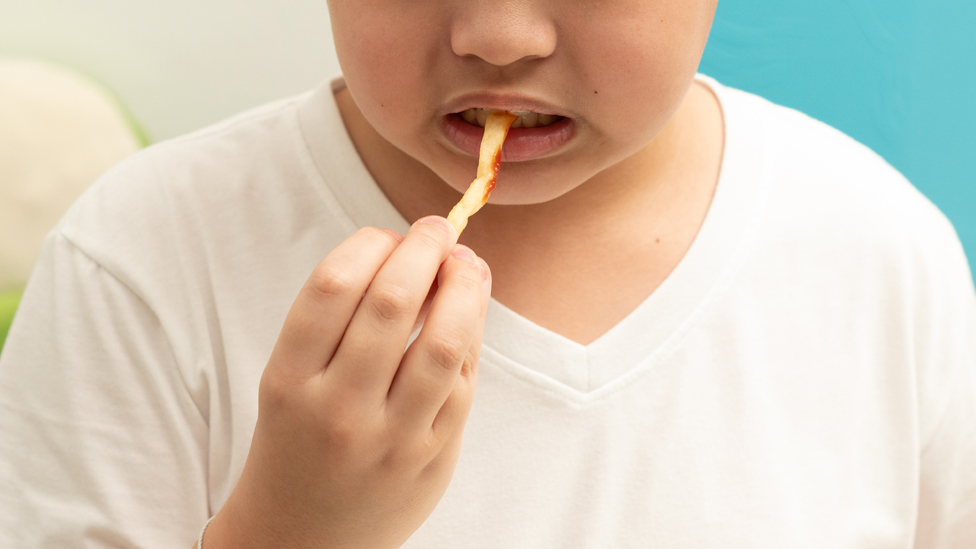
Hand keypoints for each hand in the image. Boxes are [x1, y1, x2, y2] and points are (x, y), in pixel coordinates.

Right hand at [203, 216, 490, 548]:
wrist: (301, 538)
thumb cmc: (298, 442)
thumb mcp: (291, 380)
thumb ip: (341, 320)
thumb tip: (417, 254)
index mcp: (289, 380)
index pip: (333, 284)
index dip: (371, 242)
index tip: (389, 234)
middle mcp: (337, 408)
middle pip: (393, 301)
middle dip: (424, 248)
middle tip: (436, 230)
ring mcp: (390, 437)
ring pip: (444, 341)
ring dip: (465, 286)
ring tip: (465, 264)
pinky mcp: (433, 457)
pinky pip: (463, 381)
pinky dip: (470, 336)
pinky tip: (465, 318)